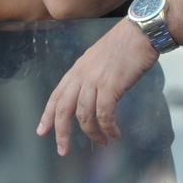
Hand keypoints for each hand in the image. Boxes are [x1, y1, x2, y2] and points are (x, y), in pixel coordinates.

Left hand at [36, 20, 159, 154]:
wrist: (141, 31)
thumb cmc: (125, 43)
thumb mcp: (99, 58)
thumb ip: (91, 75)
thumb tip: (91, 95)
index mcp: (77, 69)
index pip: (56, 95)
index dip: (48, 115)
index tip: (42, 131)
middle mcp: (82, 75)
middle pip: (64, 109)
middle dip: (61, 132)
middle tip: (63, 150)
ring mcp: (95, 80)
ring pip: (84, 115)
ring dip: (92, 133)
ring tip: (102, 142)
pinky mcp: (111, 85)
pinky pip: (104, 114)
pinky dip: (108, 127)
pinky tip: (114, 133)